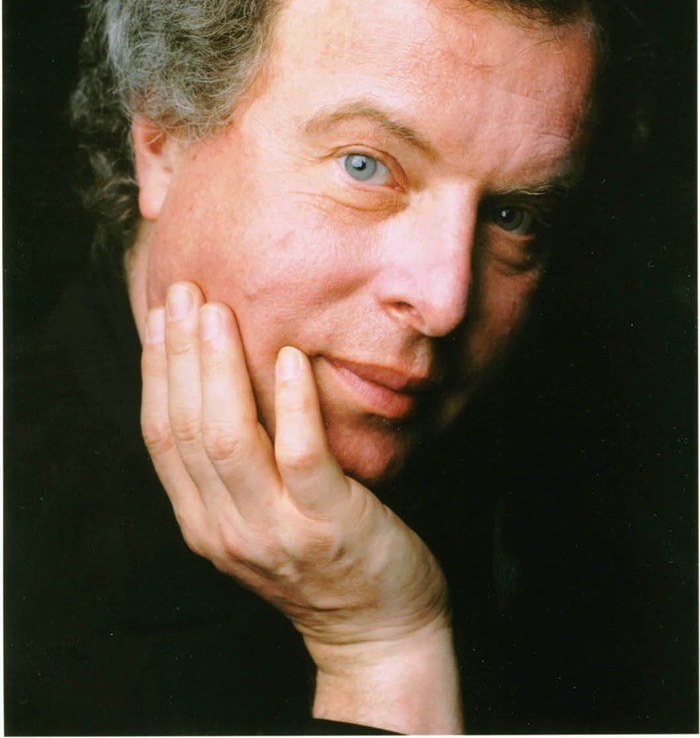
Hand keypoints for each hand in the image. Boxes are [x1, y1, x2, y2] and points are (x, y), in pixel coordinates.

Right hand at [141, 281, 461, 732]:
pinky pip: (302, 457)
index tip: (162, 315)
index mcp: (202, 522)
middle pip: (187, 429)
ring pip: (229, 439)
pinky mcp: (329, 526)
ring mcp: (276, 531)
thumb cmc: (320, 557)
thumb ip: (232, 463)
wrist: (376, 628)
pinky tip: (288, 360)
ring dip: (219, 370)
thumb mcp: (258, 514)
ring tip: (220, 313)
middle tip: (186, 293)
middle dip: (182, 354)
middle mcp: (226, 529)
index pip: (162, 436)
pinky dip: (291, 405)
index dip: (157, 371)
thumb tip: (214, 382)